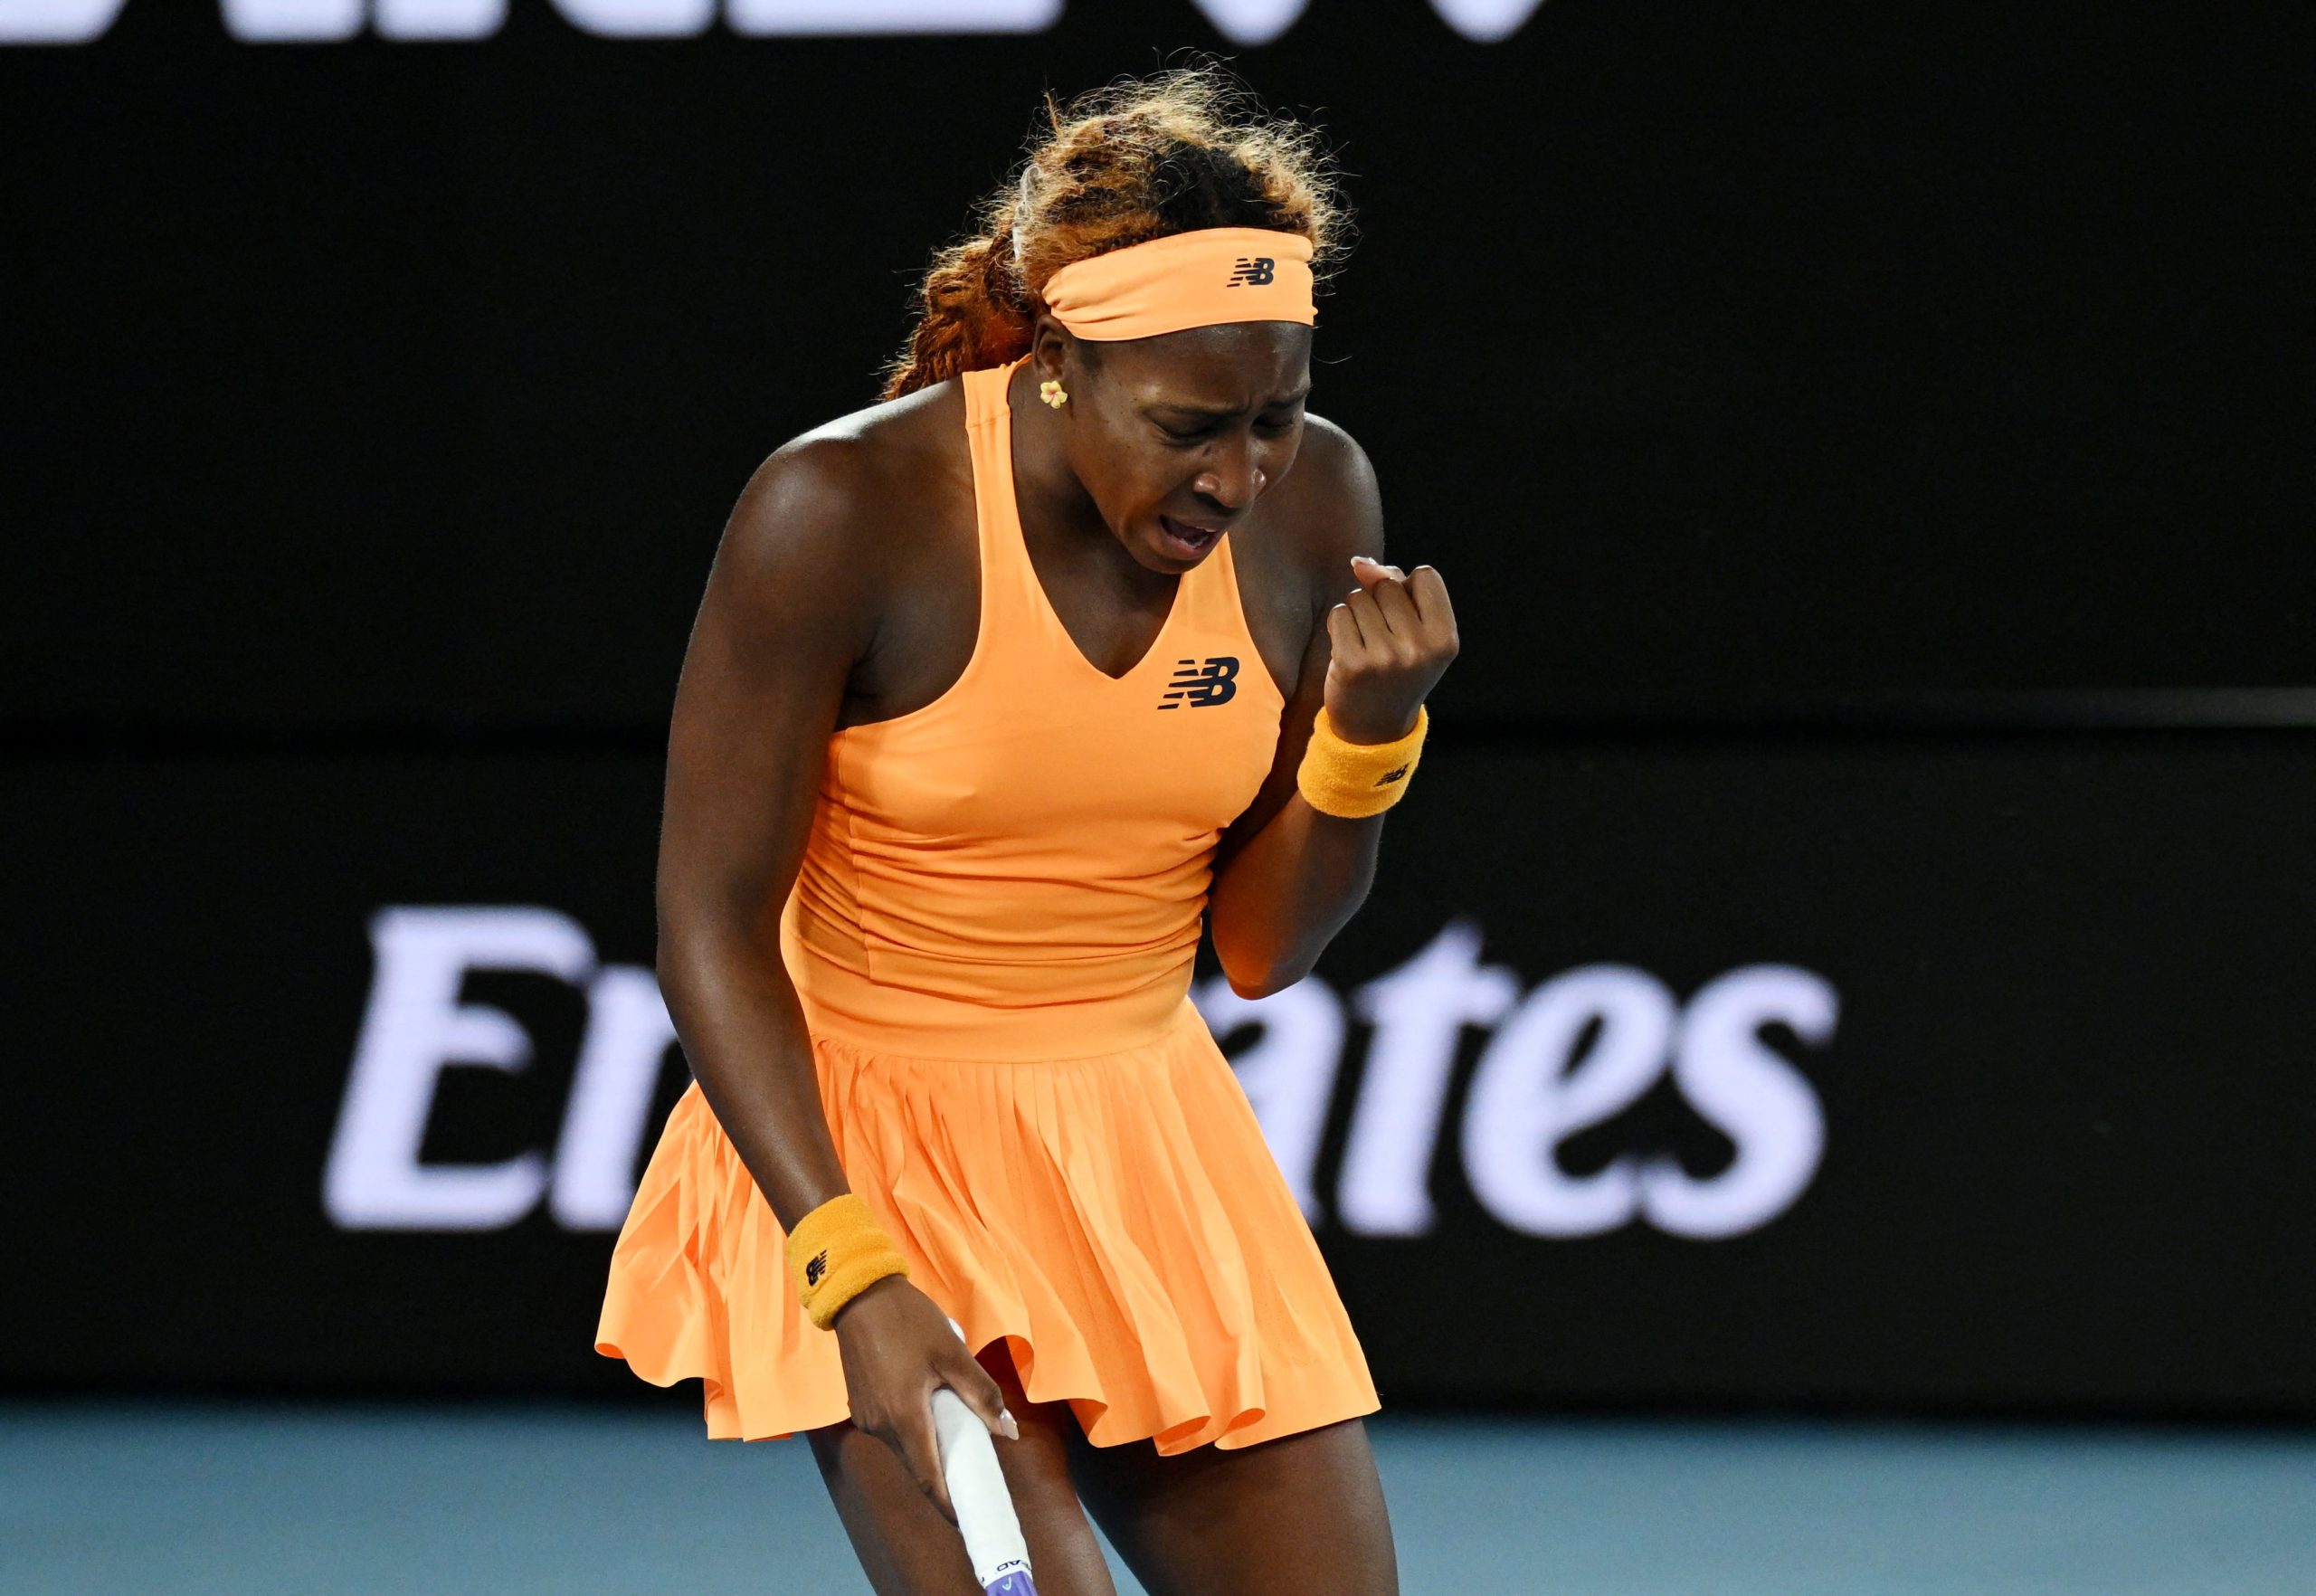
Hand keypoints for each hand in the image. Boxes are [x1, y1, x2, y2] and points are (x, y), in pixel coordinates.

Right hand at [831, 1275, 1016, 1522]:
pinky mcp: (860, 1406)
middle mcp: (880, 1427)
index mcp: (905, 1419)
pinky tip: (928, 1414)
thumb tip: (1008, 1431)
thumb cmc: (910, 1321)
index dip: (948, 1506)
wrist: (859, 1295)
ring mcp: (866, 1418)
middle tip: (973, 1477)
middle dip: (943, 1478)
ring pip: (903, 1449)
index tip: (969, 1521)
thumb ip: (981, 1394)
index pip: (928, 1479)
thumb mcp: (954, 1353)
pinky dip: (911, 1433)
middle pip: (916, 1467)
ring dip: (928, 1450)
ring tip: (955, 1438)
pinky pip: (890, 1431)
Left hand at [1324, 555, 1459, 743]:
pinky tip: (1348, 650)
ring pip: (1359, 597)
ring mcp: (1386, 657)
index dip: (1409, 588)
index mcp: (1445, 638)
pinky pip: (1339, 614)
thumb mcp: (1416, 631)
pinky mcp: (1353, 664)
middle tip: (1383, 638)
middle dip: (1379, 601)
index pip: (1425, 575)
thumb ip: (1396, 586)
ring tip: (1366, 645)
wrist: (1375, 728)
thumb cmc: (1396, 669)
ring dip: (1356, 614)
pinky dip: (1338, 626)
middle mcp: (1420, 648)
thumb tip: (1359, 562)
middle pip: (1388, 585)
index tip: (1406, 617)